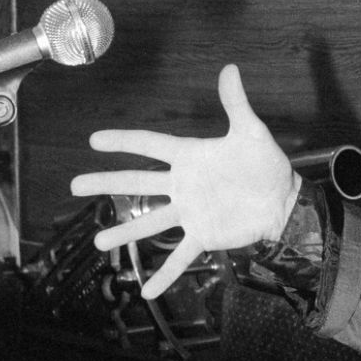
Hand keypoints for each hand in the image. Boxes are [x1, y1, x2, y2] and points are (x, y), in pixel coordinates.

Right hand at [70, 64, 298, 298]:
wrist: (285, 200)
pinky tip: (147, 293)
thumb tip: (229, 68)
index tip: (94, 140)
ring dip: (125, 233)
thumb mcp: (251, 132)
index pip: (150, 145)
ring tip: (98, 241)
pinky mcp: (203, 235)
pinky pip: (180, 257)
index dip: (123, 141)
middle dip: (106, 183)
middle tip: (75, 186)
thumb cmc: (266, 164)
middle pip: (138, 183)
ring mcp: (190, 212)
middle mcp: (183, 184)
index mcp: (190, 157)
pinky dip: (164, 275)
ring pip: (150, 223)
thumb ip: (235, 103)